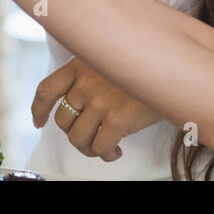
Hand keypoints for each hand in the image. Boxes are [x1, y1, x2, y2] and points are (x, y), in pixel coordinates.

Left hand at [31, 57, 160, 161]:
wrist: (174, 67)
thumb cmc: (145, 64)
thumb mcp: (110, 59)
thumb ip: (92, 74)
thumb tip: (80, 103)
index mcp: (80, 64)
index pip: (47, 89)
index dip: (39, 109)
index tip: (40, 121)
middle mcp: (86, 81)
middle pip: (62, 120)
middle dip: (74, 133)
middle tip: (90, 136)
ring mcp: (100, 100)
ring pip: (78, 138)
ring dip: (89, 148)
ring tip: (105, 146)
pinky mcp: (117, 118)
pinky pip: (100, 148)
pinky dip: (106, 155)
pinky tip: (116, 151)